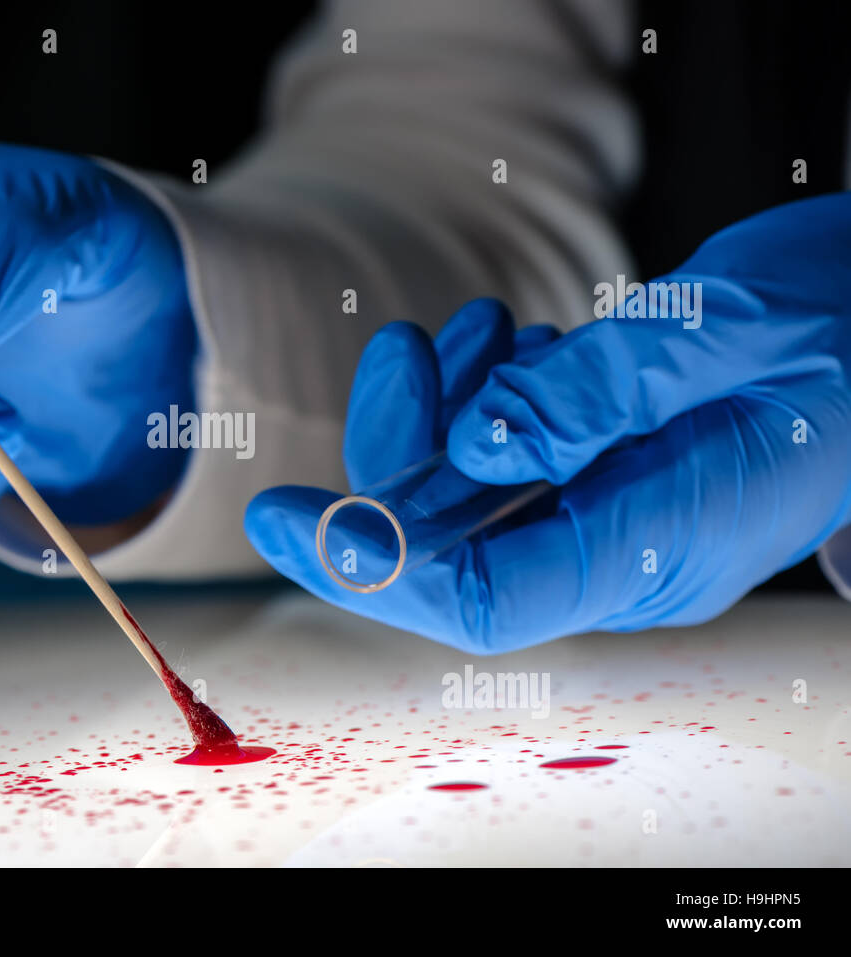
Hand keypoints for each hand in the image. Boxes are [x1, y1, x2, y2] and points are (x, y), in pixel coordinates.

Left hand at [245, 193, 850, 651]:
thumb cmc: (836, 320)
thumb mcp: (718, 335)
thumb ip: (589, 396)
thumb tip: (470, 445)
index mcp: (661, 545)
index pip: (484, 601)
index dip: (371, 569)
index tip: (280, 516)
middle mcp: (627, 554)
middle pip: (457, 545)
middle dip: (404, 452)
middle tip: (403, 352)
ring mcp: (617, 519)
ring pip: (477, 498)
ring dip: (450, 415)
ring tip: (488, 331)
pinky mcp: (611, 479)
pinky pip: (514, 463)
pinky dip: (491, 404)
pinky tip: (520, 345)